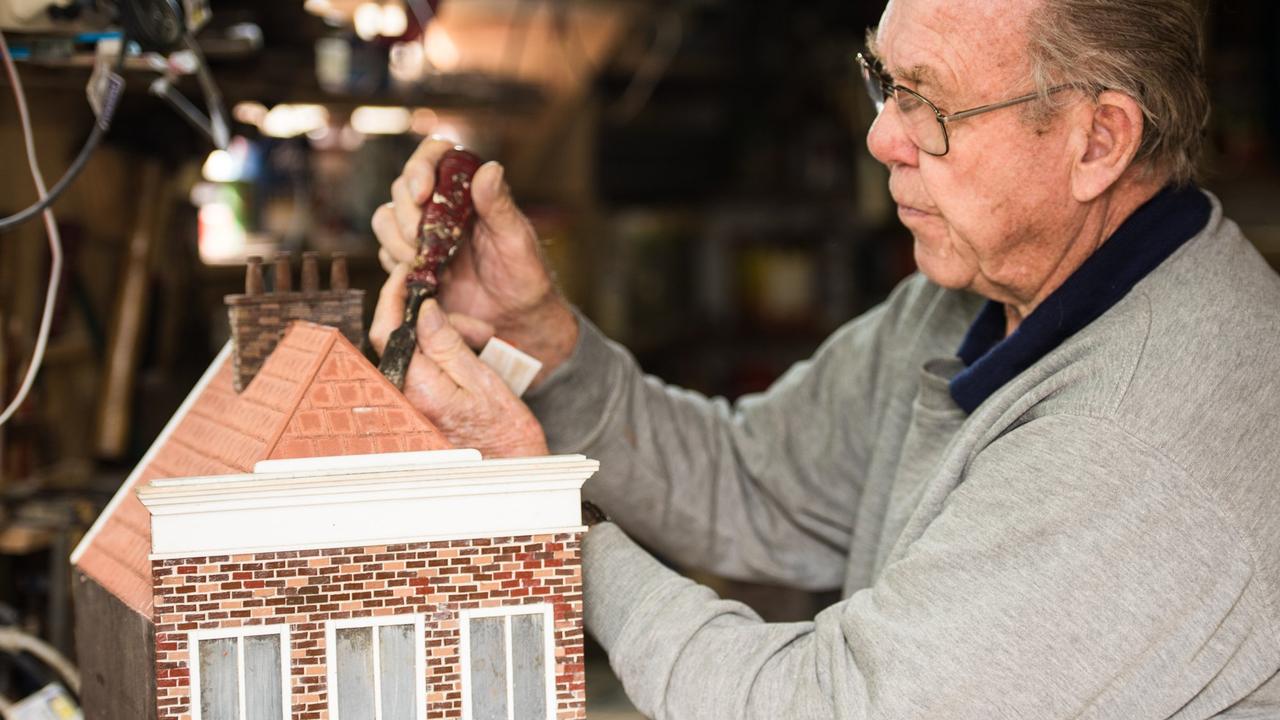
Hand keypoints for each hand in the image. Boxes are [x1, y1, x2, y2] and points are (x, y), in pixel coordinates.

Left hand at [370, 264, 549, 457]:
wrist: (510, 470)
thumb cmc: (504, 432)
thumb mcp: (483, 380)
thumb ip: (448, 344)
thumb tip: (423, 309)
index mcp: (417, 388)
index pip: (386, 330)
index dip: (393, 295)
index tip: (408, 272)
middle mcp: (404, 397)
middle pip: (400, 335)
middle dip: (436, 318)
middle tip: (478, 327)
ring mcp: (408, 403)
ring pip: (413, 348)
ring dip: (446, 336)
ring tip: (485, 344)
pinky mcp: (417, 405)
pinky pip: (420, 365)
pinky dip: (442, 352)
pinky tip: (473, 357)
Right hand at [372, 137, 577, 386]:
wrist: (516, 322)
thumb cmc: (525, 277)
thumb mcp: (517, 241)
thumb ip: (500, 206)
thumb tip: (489, 168)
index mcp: (469, 190)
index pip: (435, 154)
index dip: (421, 165)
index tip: (422, 192)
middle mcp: (441, 206)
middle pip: (402, 187)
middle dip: (407, 213)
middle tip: (423, 241)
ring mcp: (423, 234)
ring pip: (386, 218)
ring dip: (397, 240)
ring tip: (428, 264)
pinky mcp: (411, 262)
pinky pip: (385, 253)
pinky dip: (397, 264)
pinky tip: (425, 279)